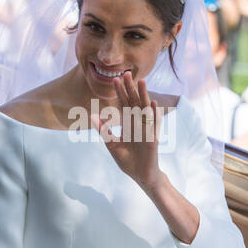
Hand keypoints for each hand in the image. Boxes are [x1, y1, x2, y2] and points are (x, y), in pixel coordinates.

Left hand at [91, 72, 162, 187]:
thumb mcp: (112, 144)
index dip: (120, 92)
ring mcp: (146, 129)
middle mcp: (138, 123)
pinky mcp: (153, 138)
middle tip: (126, 73)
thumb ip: (104, 130)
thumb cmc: (127, 160)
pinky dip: (154, 114)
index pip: (123, 104)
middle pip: (134, 101)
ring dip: (143, 95)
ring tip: (141, 82)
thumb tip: (92, 115)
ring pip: (145, 108)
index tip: (115, 79)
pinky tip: (152, 103)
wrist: (140, 175)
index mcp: (128, 123)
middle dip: (130, 88)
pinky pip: (154, 124)